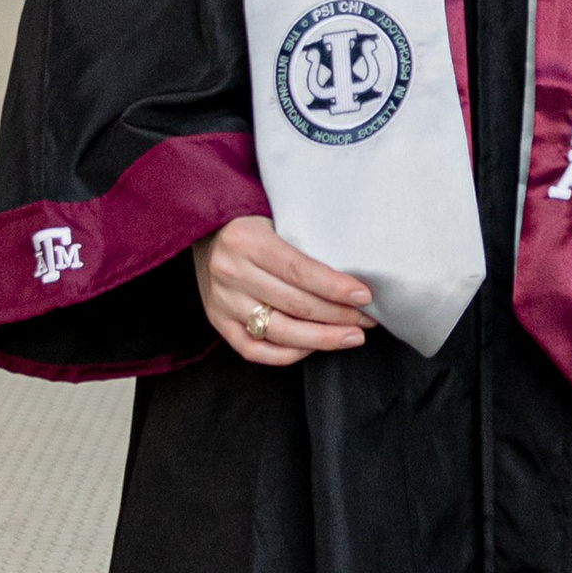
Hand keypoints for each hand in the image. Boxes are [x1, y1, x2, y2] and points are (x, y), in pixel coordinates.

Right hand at [195, 215, 374, 366]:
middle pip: (295, 305)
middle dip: (339, 316)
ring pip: (279, 332)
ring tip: (351, 336)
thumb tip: (351, 279)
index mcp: (247, 242)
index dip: (335, 288)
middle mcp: (231, 273)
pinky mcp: (217, 321)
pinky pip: (254, 350)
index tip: (365, 296)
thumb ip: (304, 246)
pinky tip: (314, 347)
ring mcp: (222, 302)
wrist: (203, 227)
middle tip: (367, 320)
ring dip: (322, 339)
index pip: (299, 272)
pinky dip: (288, 354)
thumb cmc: (251, 223)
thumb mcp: (275, 219)